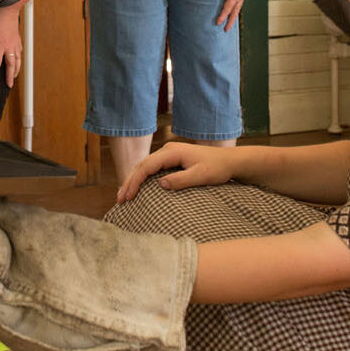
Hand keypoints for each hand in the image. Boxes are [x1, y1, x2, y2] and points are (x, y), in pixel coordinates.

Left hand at [0, 6, 21, 86]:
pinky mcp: (18, 38)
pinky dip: (19, 58)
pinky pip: (20, 52)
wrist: (9, 5)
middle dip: (10, 76)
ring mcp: (15, 42)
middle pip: (11, 65)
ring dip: (16, 69)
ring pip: (17, 60)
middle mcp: (9, 46)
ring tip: (15, 76)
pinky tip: (18, 61)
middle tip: (9, 86)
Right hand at [117, 141, 235, 202]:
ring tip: (123, 196)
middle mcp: (168, 150)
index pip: (147, 166)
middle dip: (130, 182)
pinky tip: (137, 188)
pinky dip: (142, 178)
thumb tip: (160, 184)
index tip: (128, 196)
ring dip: (134, 180)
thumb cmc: (217, 168)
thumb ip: (181, 180)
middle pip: (142, 165)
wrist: (229, 161)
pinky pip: (152, 169)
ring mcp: (169, 154)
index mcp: (172, 152)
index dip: (135, 181)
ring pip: (145, 166)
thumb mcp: (201, 175)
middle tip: (120, 200)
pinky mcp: (172, 160)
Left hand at [211, 0, 261, 31]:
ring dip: (233, 17)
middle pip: (234, 13)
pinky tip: (232, 12)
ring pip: (237, 10)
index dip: (223, 16)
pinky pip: (238, 5)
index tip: (218, 23)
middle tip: (226, 30)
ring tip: (229, 24)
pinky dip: (235, 10)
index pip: (228, 8)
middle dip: (230, 22)